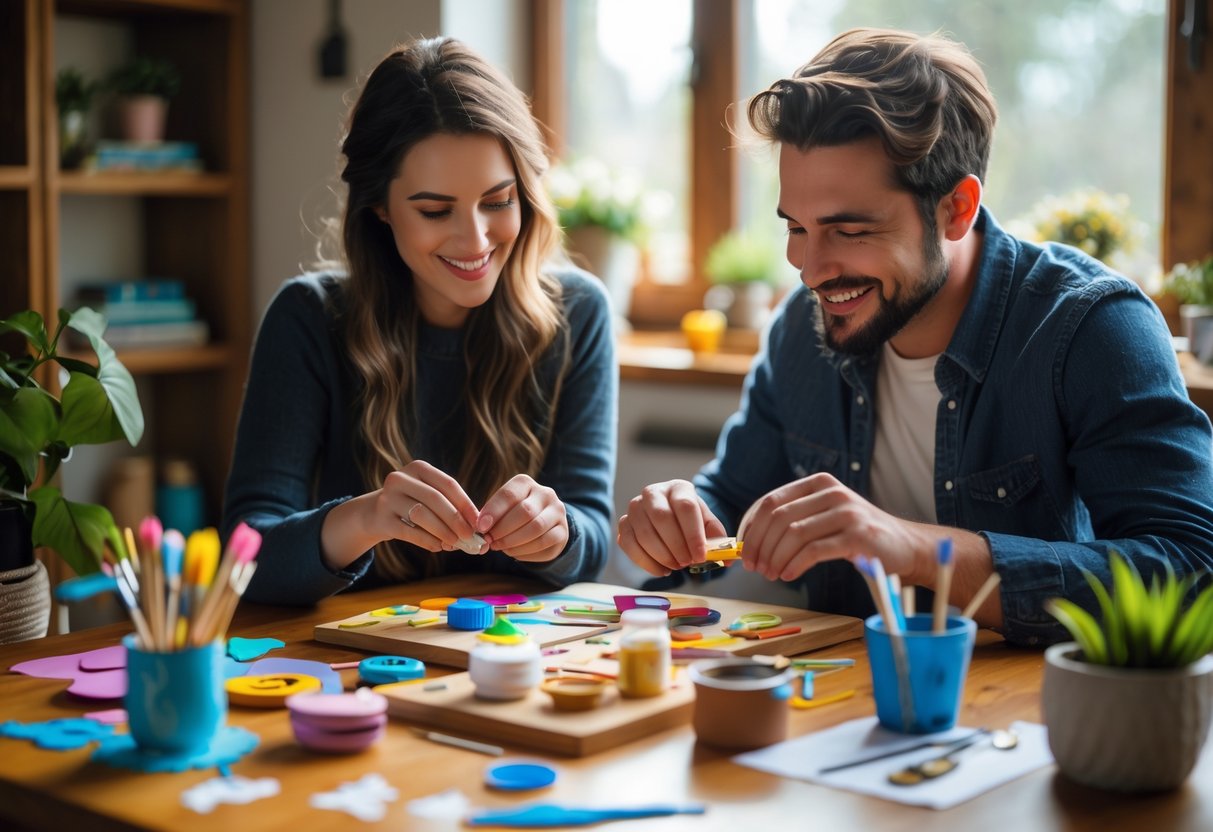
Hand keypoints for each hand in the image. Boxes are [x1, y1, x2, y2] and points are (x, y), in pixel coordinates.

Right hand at [378, 460, 480, 551]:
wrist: (373, 513)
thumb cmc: (411, 504)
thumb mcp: (427, 495)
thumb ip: (449, 505)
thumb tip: (475, 527)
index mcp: (418, 468)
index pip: (448, 484)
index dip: (466, 503)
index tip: (479, 521)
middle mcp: (400, 478)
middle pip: (435, 499)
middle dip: (456, 519)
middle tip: (470, 536)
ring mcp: (388, 498)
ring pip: (422, 515)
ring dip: (442, 531)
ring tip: (454, 543)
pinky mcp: (381, 518)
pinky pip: (409, 532)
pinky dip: (427, 541)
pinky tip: (438, 546)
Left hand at [477, 475, 567, 561]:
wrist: (543, 526)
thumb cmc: (514, 516)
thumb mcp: (502, 510)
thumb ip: (491, 517)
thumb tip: (480, 530)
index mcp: (526, 483)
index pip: (509, 494)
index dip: (493, 511)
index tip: (481, 527)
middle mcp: (545, 494)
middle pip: (525, 511)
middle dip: (503, 529)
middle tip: (490, 541)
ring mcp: (558, 512)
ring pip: (535, 528)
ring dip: (513, 541)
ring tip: (500, 547)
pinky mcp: (563, 532)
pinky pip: (543, 543)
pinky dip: (524, 551)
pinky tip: (513, 552)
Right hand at [617, 479, 727, 574]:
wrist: (669, 515)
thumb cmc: (689, 520)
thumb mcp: (706, 523)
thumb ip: (717, 538)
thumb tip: (727, 559)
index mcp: (678, 488)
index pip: (685, 506)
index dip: (693, 534)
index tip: (700, 556)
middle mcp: (652, 492)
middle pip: (662, 518)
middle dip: (676, 546)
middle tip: (687, 563)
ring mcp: (635, 508)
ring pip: (644, 533)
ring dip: (662, 556)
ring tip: (676, 566)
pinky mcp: (624, 524)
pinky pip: (629, 545)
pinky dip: (646, 562)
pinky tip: (662, 570)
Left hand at [740, 473, 928, 580]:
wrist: (905, 547)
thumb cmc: (856, 536)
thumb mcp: (823, 518)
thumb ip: (794, 520)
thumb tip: (751, 541)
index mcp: (818, 483)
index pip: (771, 502)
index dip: (751, 527)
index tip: (742, 550)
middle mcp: (832, 492)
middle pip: (779, 517)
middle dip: (760, 545)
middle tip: (754, 567)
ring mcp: (847, 512)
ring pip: (794, 534)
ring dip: (775, 557)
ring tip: (771, 574)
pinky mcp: (858, 536)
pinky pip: (815, 551)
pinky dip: (795, 564)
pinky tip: (787, 575)